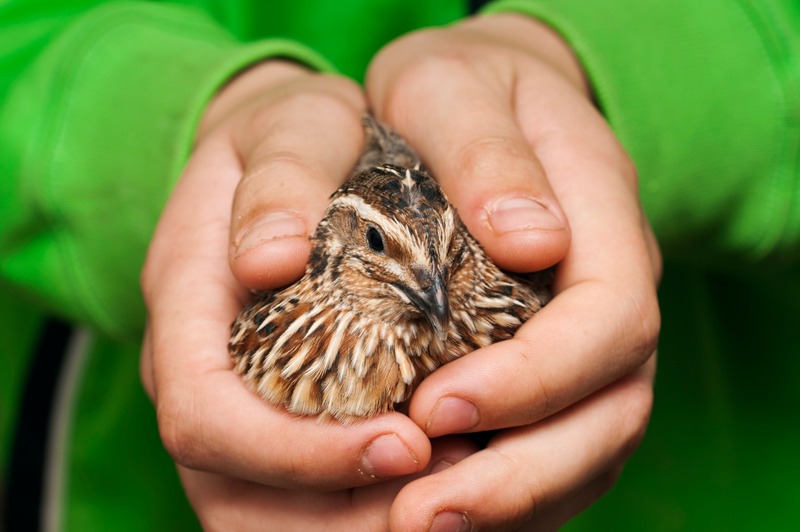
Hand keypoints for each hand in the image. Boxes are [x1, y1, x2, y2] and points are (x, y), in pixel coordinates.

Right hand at [140, 61, 438, 527]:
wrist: (293, 153)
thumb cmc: (295, 136)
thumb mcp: (288, 126)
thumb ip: (277, 179)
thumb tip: (267, 260)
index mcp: (187, 310)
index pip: (205, 418)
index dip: (295, 454)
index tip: (405, 441)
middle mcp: (204, 377)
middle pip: (238, 500)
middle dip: (344, 514)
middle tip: (453, 483)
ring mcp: (241, 408)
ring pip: (277, 519)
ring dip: (369, 520)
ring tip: (463, 485)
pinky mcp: (284, 420)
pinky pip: (315, 502)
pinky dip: (380, 506)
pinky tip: (453, 472)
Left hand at [366, 13, 660, 529]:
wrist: (474, 101)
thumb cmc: (458, 90)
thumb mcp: (456, 89)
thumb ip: (490, 152)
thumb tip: (531, 241)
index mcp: (606, 224)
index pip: (607, 324)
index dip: (535, 379)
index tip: (433, 405)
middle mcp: (609, 297)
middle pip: (608, 411)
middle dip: (520, 472)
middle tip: (419, 508)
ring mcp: (588, 343)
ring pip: (584, 450)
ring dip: (508, 502)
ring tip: (414, 524)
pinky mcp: (553, 371)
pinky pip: (550, 452)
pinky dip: (499, 493)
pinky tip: (429, 504)